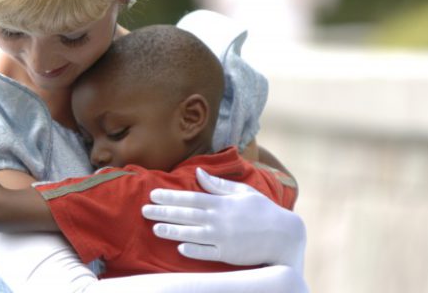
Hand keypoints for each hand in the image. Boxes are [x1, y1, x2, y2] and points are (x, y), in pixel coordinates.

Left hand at [142, 167, 305, 271]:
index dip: (169, 197)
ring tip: (155, 229)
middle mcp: (219, 220)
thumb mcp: (243, 193)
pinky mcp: (228, 254)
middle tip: (144, 210)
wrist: (284, 236)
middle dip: (163, 212)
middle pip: (185, 215)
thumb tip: (199, 174)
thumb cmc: (263, 211)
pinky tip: (179, 248)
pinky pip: (206, 253)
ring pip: (191, 234)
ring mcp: (223, 238)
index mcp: (221, 203)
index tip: (153, 195)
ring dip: (172, 231)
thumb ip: (218, 185)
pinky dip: (192, 250)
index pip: (189, 198)